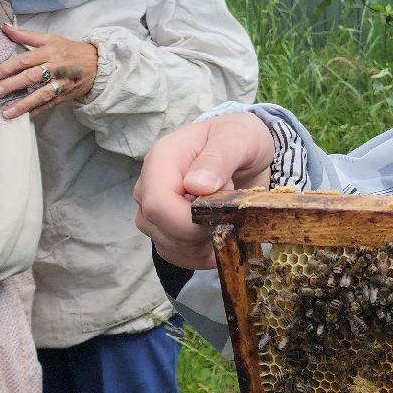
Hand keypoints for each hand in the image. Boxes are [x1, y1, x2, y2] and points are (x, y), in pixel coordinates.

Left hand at [0, 24, 98, 118]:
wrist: (97, 64)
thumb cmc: (69, 50)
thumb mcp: (50, 38)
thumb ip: (26, 35)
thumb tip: (4, 27)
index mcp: (50, 51)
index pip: (26, 59)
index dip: (9, 67)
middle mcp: (56, 67)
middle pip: (32, 77)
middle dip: (12, 86)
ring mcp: (61, 83)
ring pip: (41, 94)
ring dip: (23, 104)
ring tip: (6, 112)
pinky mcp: (65, 95)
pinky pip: (49, 105)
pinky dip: (37, 112)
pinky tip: (23, 118)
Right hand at [134, 113, 276, 268]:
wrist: (244, 151)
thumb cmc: (239, 139)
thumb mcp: (238, 138)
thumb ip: (219, 158)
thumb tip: (196, 185)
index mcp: (161, 159)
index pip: (157, 204)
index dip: (187, 221)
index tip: (221, 215)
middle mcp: (149, 186)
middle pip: (160, 228)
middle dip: (201, 232)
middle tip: (231, 211)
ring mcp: (154, 210)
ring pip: (168, 246)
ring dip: (204, 245)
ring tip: (228, 220)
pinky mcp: (165, 229)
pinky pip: (177, 254)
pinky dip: (203, 255)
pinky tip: (221, 235)